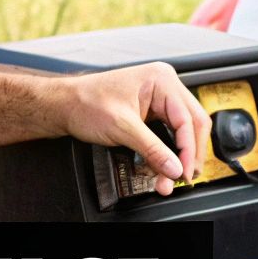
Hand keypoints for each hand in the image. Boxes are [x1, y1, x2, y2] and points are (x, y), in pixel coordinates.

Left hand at [55, 62, 210, 194]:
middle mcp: (164, 86)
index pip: (187, 119)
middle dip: (189, 154)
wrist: (64, 105)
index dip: (188, 150)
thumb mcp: (122, 128)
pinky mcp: (152, 111)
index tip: (183, 173)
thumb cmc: (86, 103)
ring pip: (184, 130)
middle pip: (193, 123)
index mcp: (161, 80)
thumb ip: (152, 149)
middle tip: (184, 178)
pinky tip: (165, 167)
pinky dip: (169, 151)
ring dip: (180, 155)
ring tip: (173, 178)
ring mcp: (160, 98)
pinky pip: (170, 132)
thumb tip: (174, 168)